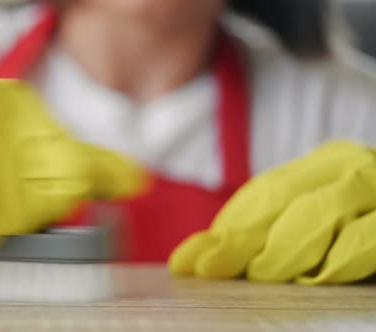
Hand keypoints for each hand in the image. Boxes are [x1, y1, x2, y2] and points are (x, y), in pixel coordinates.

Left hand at [169, 140, 375, 283]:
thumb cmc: (361, 217)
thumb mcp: (314, 213)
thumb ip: (271, 226)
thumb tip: (202, 257)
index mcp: (322, 165)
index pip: (262, 194)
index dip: (225, 227)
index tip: (189, 260)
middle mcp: (349, 168)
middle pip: (282, 201)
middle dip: (239, 239)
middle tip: (206, 268)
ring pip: (320, 212)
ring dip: (284, 248)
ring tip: (260, 275)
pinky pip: (368, 237)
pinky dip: (339, 257)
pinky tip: (317, 277)